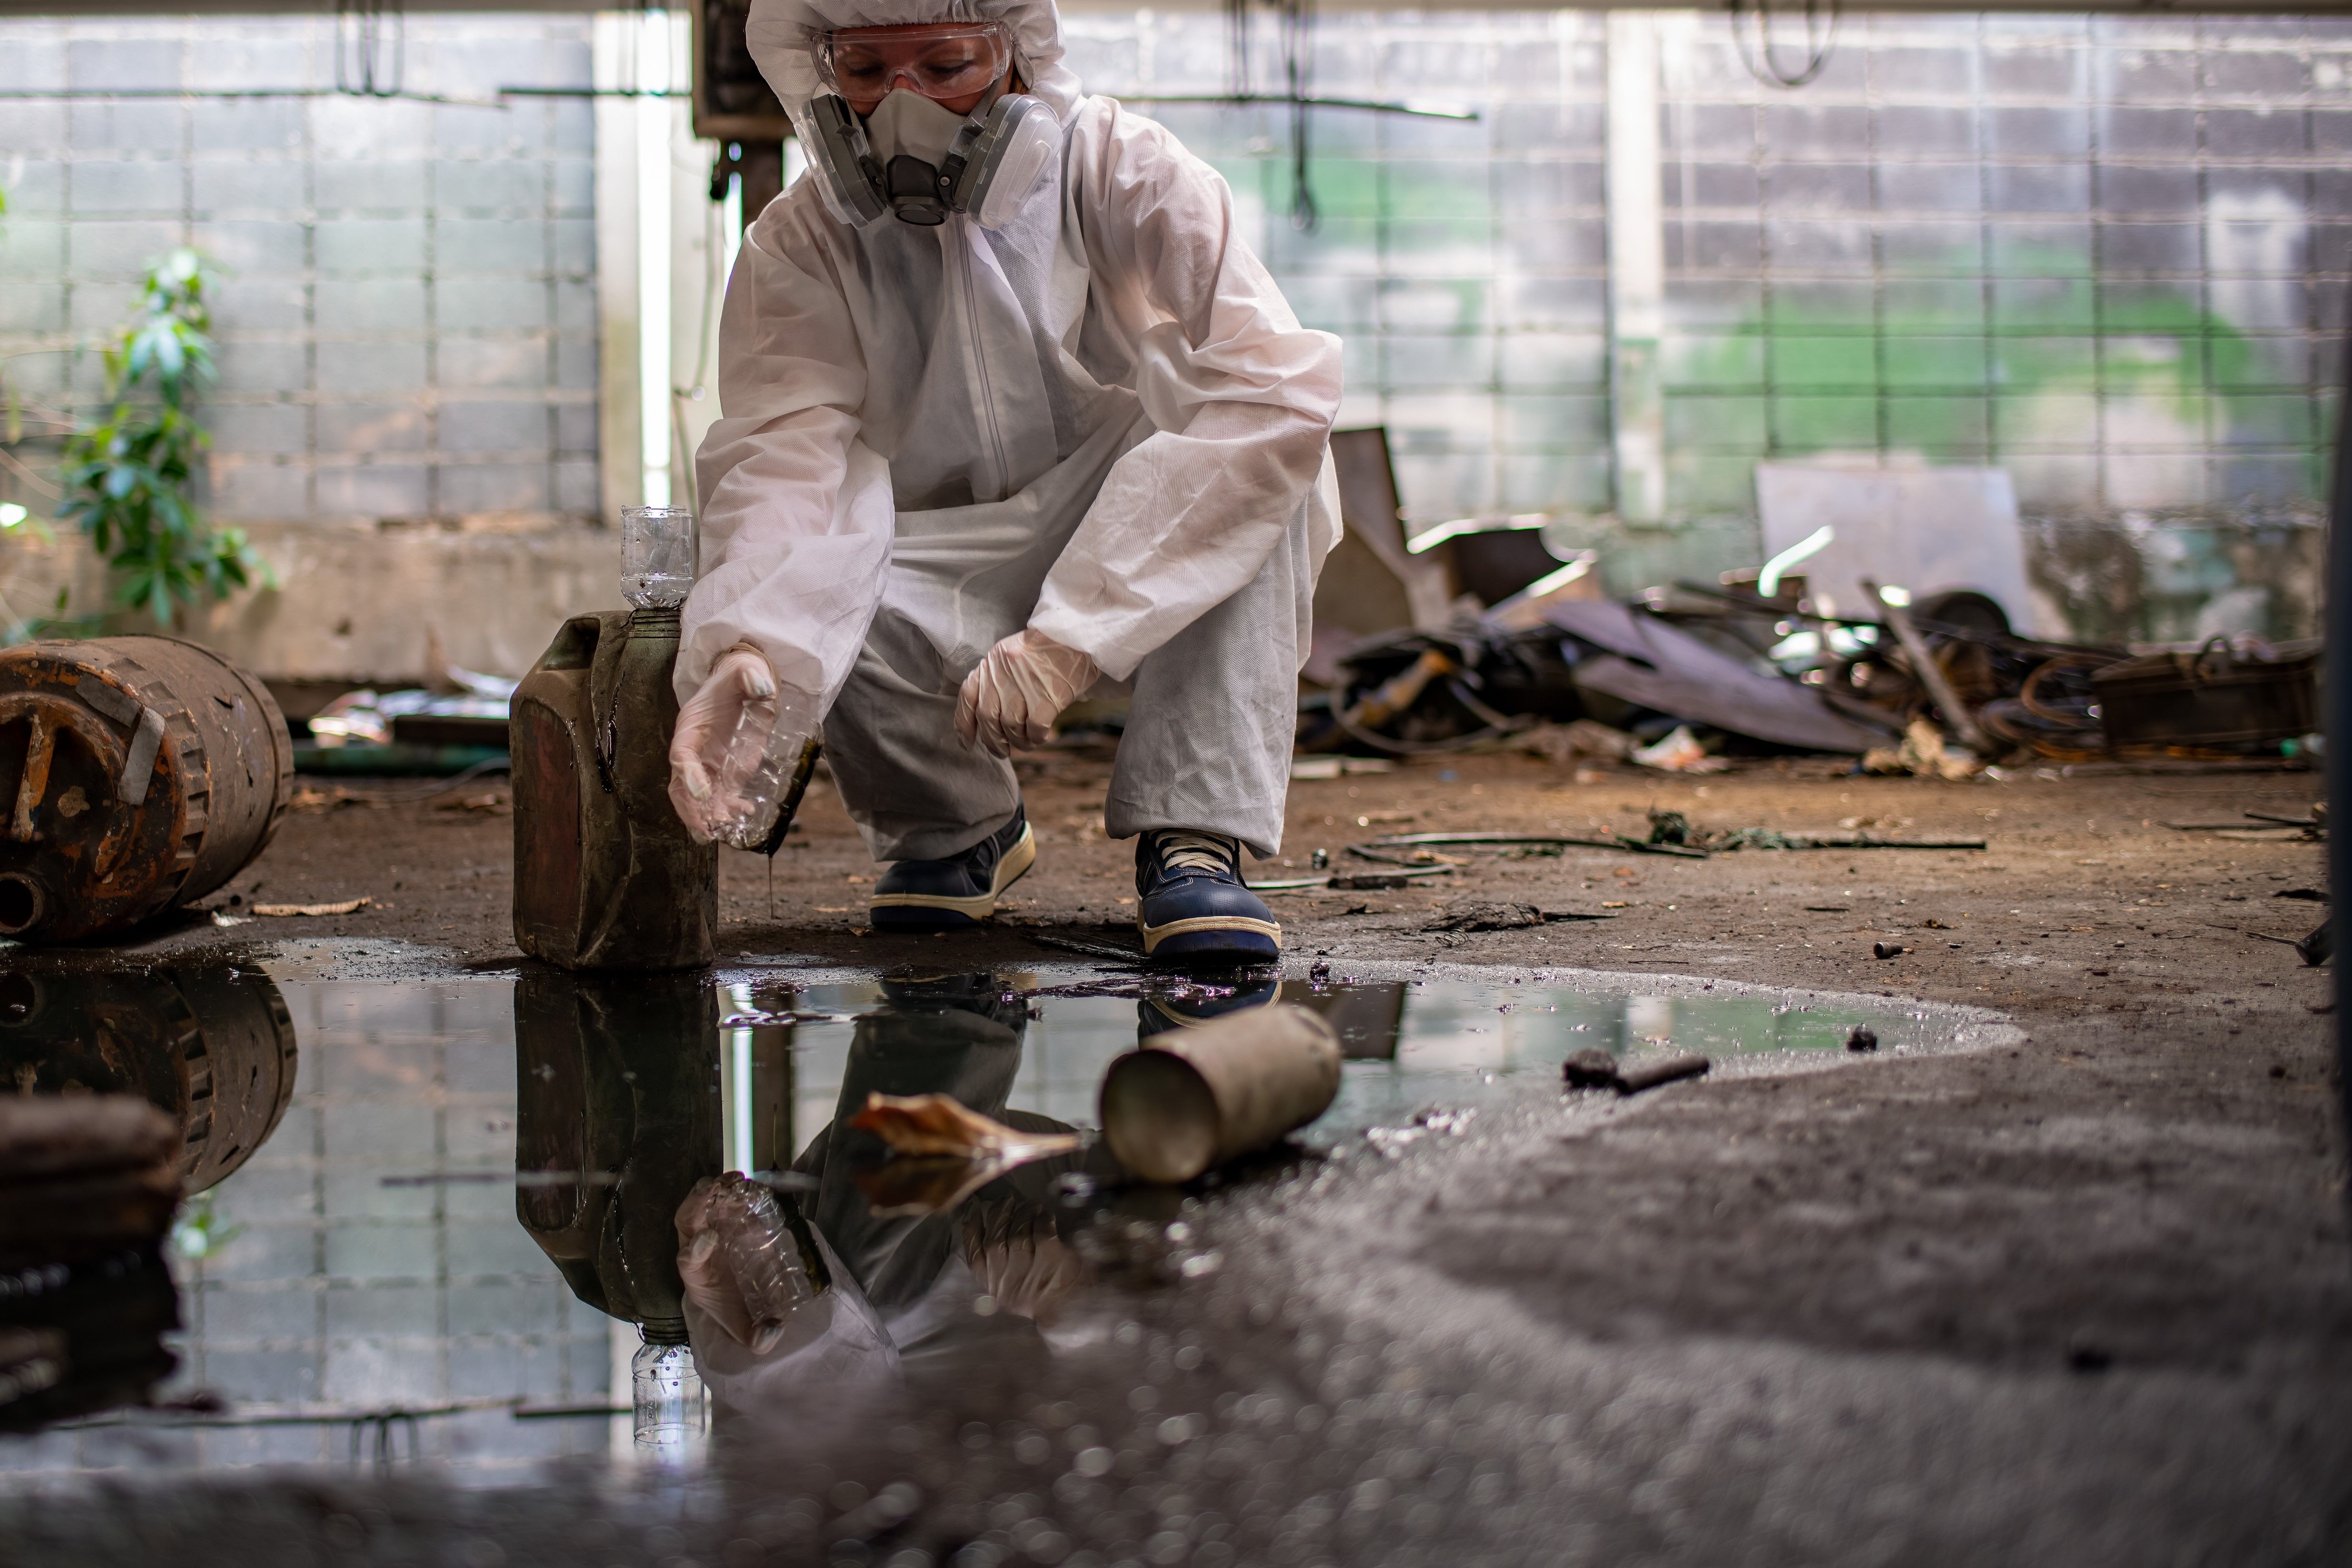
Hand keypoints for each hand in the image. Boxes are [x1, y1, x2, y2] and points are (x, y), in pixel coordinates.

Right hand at [668, 645, 792, 842]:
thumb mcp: (745, 672)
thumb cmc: (741, 678)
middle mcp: (695, 751)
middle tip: (706, 829)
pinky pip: (721, 798)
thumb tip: (763, 688)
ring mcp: (709, 765)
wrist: (747, 684)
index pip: (681, 755)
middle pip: (682, 785)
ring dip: (706, 817)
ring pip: (698, 799)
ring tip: (720, 833)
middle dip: (690, 809)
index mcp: (691, 728)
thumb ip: (751, 676)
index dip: (688, 774)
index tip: (701, 791)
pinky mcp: (727, 774)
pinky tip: (743, 817)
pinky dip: (728, 811)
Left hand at [954, 629, 1099, 755]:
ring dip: (1018, 741)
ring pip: (1011, 726)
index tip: (969, 743)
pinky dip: (1035, 738)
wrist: (1079, 636)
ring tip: (1026, 743)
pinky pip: (1034, 728)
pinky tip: (1041, 736)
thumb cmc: (1049, 649)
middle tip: (1002, 751)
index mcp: (992, 661)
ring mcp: (1024, 684)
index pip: (968, 696)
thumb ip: (998, 679)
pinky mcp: (1047, 696)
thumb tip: (989, 719)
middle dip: (993, 741)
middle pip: (987, 717)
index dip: (964, 724)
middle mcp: (1003, 672)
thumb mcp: (1014, 654)